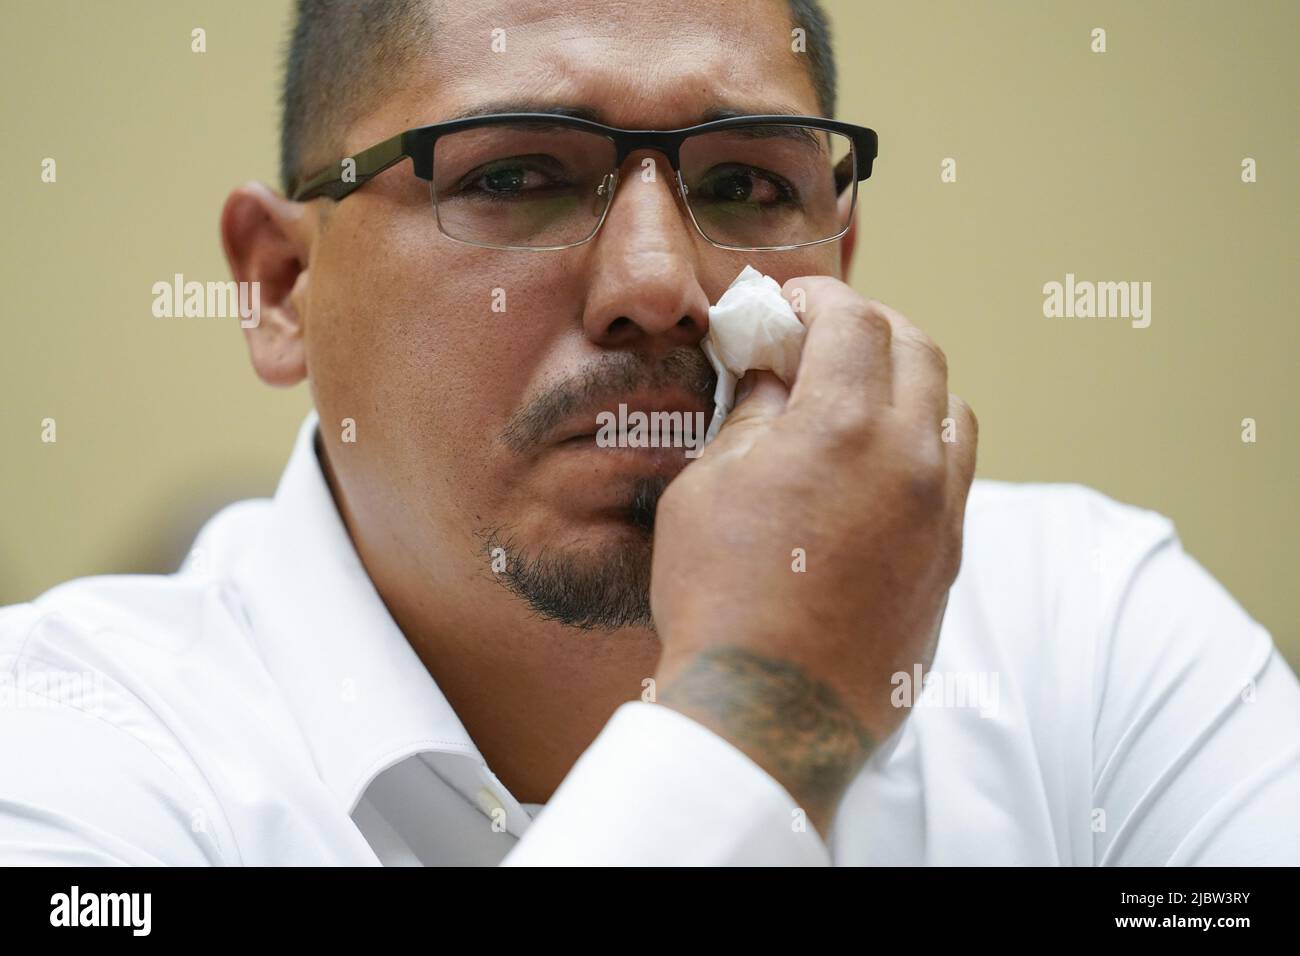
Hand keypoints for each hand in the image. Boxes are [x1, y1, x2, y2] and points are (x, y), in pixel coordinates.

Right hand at [651, 276, 977, 835]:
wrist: (771, 714)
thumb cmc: (721, 599)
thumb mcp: (708, 487)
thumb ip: (753, 414)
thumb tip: (778, 373)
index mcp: (845, 424)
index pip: (853, 318)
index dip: (817, 296)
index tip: (788, 303)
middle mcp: (911, 458)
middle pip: (917, 349)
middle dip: (869, 327)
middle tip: (821, 338)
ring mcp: (942, 512)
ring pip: (949, 408)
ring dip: (907, 382)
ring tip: (857, 400)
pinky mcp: (950, 559)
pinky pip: (954, 473)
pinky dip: (922, 443)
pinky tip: (875, 467)